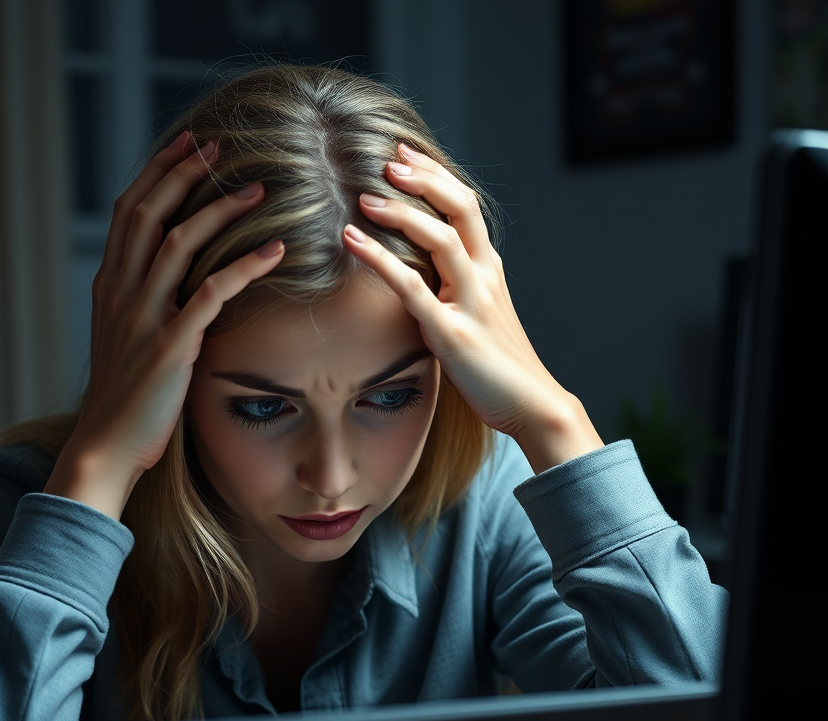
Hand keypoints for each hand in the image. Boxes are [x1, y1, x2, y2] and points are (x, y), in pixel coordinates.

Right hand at [45, 131, 284, 518]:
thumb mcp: (125, 341)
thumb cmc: (125, 400)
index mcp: (109, 287)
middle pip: (148, 213)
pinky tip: (276, 252)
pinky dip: (244, 268)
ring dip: (219, 210)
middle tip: (220, 145)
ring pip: (177, 244)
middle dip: (184, 173)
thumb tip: (174, 280)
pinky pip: (209, 295)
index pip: (128, 213)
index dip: (158, 172)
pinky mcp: (170, 347)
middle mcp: (121, 293)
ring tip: (258, 188)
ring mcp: (143, 318)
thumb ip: (143, 305)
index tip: (187, 145)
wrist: (106, 447)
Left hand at [341, 143, 601, 473]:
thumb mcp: (479, 317)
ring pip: (441, 240)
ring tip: (365, 196)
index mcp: (489, 270)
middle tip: (387, 157)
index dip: (435, 175)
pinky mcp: (453, 334)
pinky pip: (412, 289)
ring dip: (402, 212)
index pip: (466, 206)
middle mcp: (485, 277)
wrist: (531, 405)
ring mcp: (471, 303)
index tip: (404, 153)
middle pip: (460, 208)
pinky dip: (379, 259)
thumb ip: (455, 291)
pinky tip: (352, 241)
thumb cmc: (499, 367)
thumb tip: (419, 276)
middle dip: (424, 178)